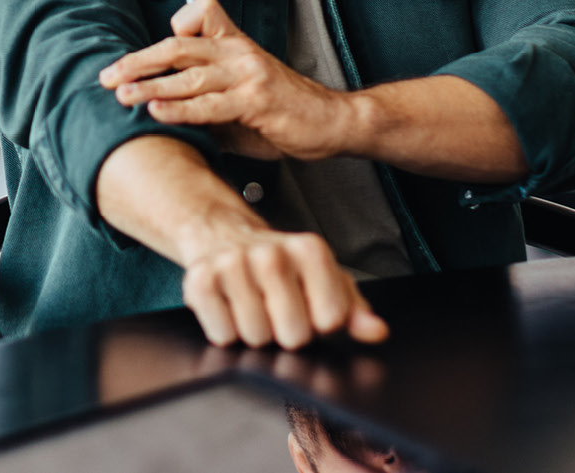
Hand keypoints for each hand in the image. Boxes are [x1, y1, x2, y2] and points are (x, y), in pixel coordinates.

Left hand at [100, 0, 357, 161]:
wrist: (334, 122)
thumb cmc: (287, 112)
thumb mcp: (242, 101)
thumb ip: (207, 102)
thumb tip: (168, 116)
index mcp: (235, 45)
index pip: (196, 16)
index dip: (169, 30)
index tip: (142, 56)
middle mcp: (239, 52)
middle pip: (177, 47)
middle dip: (138, 62)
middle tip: (108, 75)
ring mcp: (248, 74)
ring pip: (188, 75)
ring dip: (149, 85)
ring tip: (122, 95)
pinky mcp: (256, 100)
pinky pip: (209, 104)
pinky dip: (179, 108)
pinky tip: (157, 111)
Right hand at [180, 225, 388, 349]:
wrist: (224, 235)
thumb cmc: (281, 265)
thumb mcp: (325, 279)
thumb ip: (355, 309)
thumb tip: (375, 331)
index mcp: (309, 250)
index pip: (330, 320)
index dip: (320, 324)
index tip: (310, 307)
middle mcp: (271, 254)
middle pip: (294, 336)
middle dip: (287, 333)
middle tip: (278, 311)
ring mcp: (233, 265)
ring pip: (257, 339)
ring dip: (256, 333)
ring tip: (253, 307)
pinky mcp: (199, 280)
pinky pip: (222, 336)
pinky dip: (226, 332)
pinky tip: (230, 308)